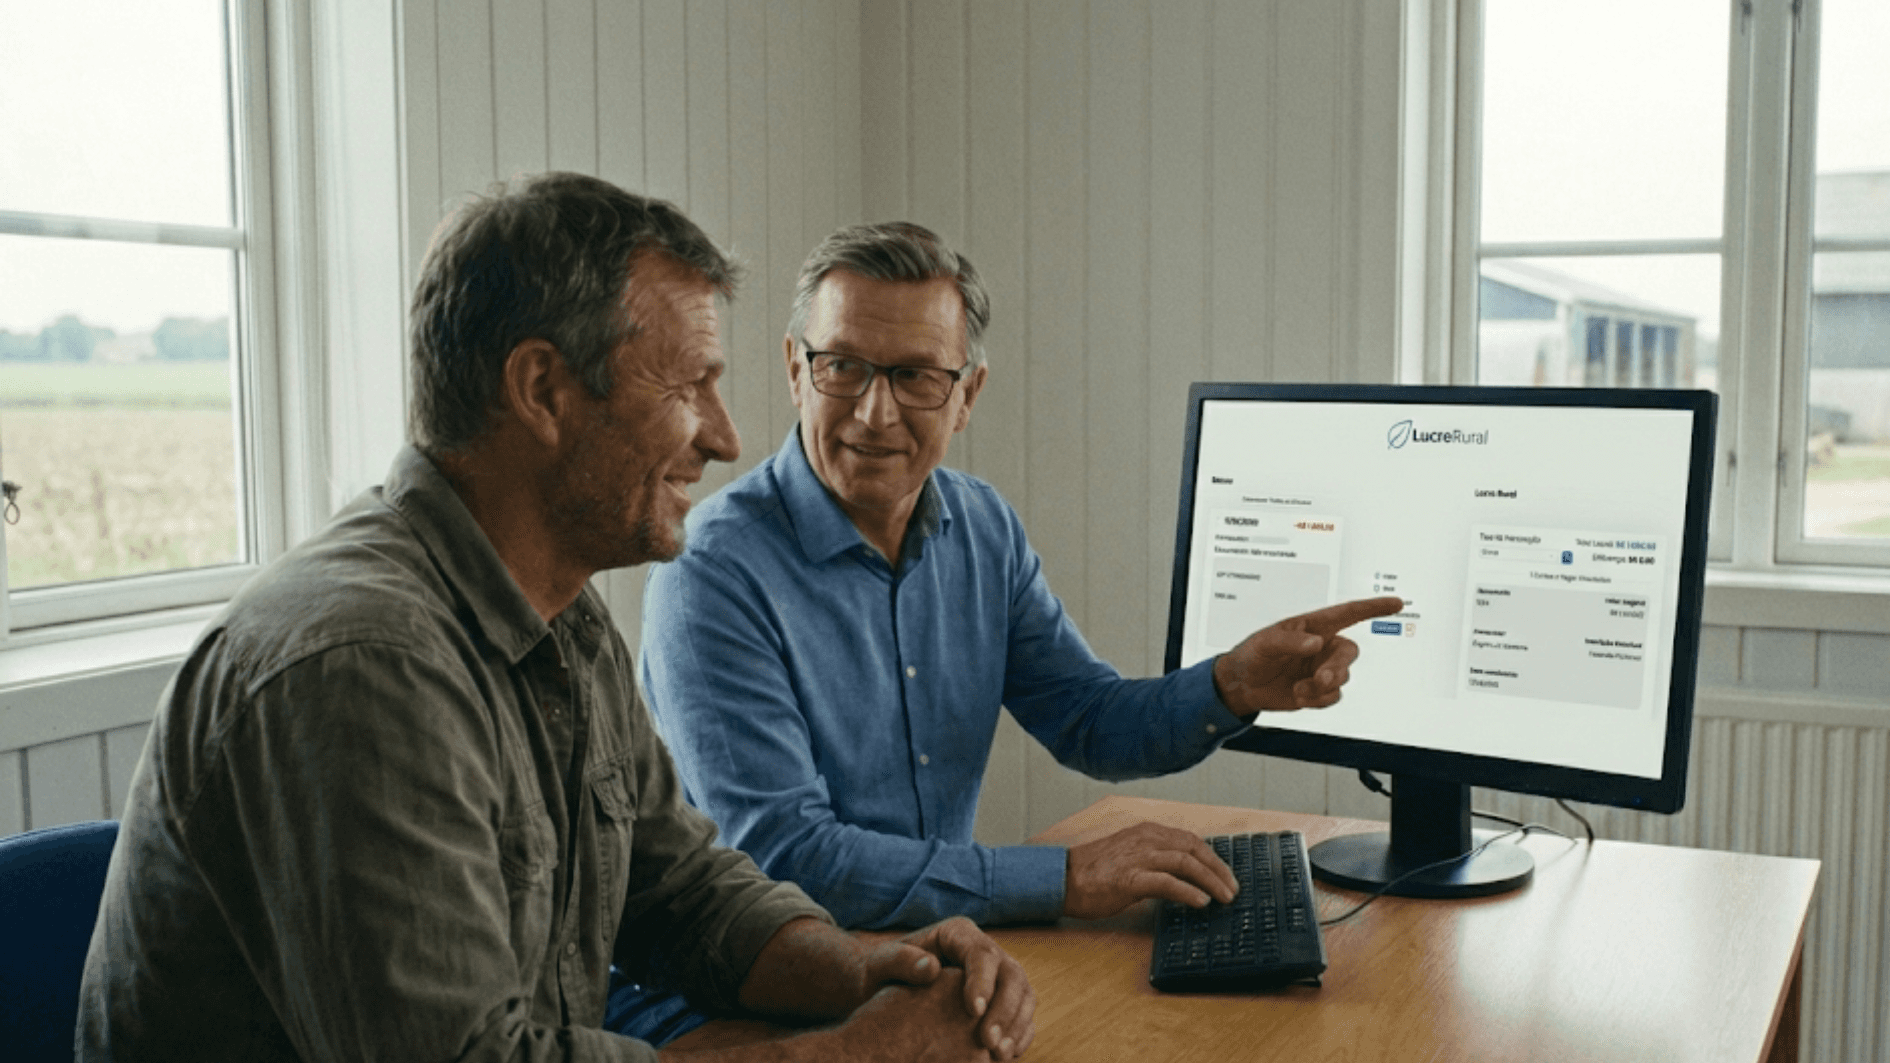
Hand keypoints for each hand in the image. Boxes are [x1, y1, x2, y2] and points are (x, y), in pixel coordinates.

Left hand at [861, 917, 1033, 1060]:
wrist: (883, 987)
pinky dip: (1019, 1035)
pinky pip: (1022, 1016)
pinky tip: (1005, 1057)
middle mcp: (984, 952)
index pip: (982, 953)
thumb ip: (899, 961)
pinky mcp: (1000, 1001)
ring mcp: (996, 977)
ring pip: (1024, 995)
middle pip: (1012, 974)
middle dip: (1005, 1009)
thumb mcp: (880, 963)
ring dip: (1017, 1026)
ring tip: (998, 1055)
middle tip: (988, 1043)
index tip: (973, 1011)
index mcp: (958, 935)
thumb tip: (930, 968)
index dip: (983, 981)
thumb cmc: (879, 972)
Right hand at [1064, 821, 1237, 919]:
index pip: (1190, 840)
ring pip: (1186, 863)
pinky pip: (1168, 883)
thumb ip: (1154, 859)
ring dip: (1210, 881)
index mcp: (1146, 831)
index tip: (1226, 874)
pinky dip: (1188, 892)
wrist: (1062, 878)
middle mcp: (1145, 839)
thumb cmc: (1094, 871)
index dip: (1212, 857)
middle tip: (1232, 889)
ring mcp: (1138, 857)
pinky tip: (1201, 902)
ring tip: (1224, 897)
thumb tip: (1183, 876)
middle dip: (1218, 869)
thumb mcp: (1129, 855)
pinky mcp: (1130, 879)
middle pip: (1194, 849)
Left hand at [1211, 595, 1402, 716]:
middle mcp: (1323, 646)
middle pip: (1349, 653)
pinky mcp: (1319, 689)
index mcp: (1313, 626)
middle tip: (1321, 679)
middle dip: (1338, 667)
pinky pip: (1333, 697)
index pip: (1349, 613)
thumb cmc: (1252, 655)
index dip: (1373, 607)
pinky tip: (1299, 694)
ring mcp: (1322, 668)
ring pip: (1343, 677)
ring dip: (1322, 686)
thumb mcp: (1265, 643)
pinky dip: (1317, 700)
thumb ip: (1290, 642)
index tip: (1396, 602)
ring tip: (1299, 688)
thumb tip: (1316, 643)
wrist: (1243, 685)